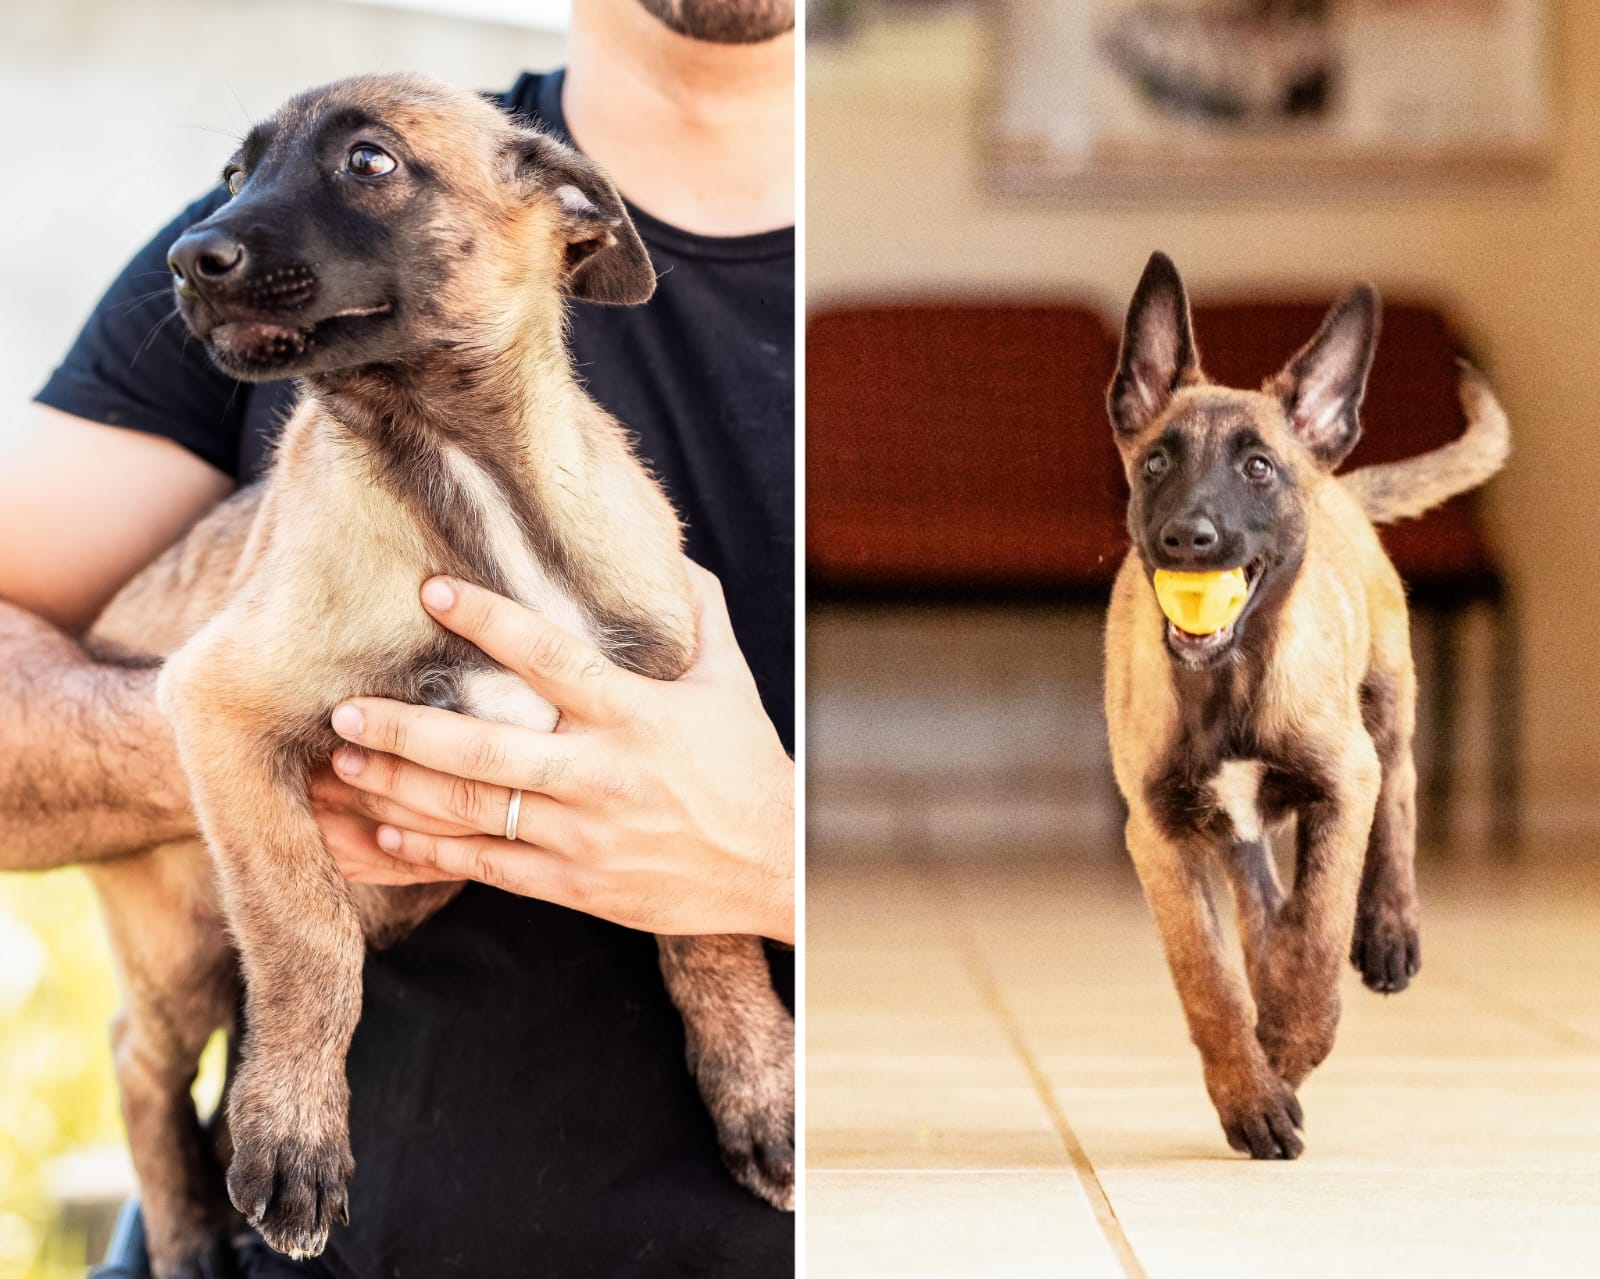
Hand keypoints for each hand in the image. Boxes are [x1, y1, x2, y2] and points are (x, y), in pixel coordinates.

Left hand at [321, 563, 793, 940]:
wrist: (773, 867)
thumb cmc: (746, 764)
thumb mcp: (728, 681)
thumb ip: (696, 614)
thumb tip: (668, 555)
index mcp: (637, 715)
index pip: (552, 659)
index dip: (490, 621)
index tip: (432, 590)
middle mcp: (602, 775)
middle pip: (484, 748)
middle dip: (403, 729)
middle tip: (341, 710)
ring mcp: (582, 835)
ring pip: (472, 810)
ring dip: (399, 787)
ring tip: (342, 765)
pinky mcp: (574, 884)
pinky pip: (488, 867)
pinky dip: (431, 850)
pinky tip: (387, 828)